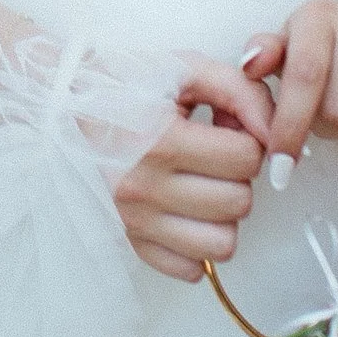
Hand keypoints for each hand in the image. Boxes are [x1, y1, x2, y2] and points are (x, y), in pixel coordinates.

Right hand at [109, 58, 268, 282]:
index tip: (225, 128)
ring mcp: (134, 220)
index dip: (246, 138)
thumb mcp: (186, 68)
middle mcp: (144, 187)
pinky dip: (196, 245)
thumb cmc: (124, 82)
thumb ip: (242, 92)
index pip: (247, 158)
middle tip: (214, 155)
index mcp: (160, 141)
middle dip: (236, 176)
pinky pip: (189, 269)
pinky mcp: (129, 239)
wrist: (61, 100)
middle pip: (239, 202)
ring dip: (222, 215)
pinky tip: (186, 212)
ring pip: (222, 244)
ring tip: (202, 184)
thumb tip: (276, 132)